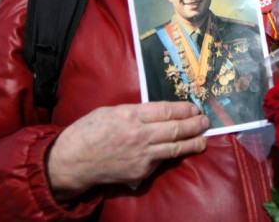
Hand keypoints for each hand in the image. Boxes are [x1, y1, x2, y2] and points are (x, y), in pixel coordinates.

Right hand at [47, 102, 208, 198]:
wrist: (73, 161)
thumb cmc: (88, 131)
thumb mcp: (110, 111)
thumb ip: (134, 111)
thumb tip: (156, 112)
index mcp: (131, 115)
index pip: (166, 110)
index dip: (184, 109)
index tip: (194, 107)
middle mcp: (139, 135)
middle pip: (175, 129)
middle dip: (194, 124)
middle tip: (205, 121)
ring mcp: (141, 156)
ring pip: (174, 148)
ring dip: (192, 142)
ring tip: (203, 138)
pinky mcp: (140, 172)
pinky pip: (160, 160)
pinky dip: (172, 154)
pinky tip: (180, 150)